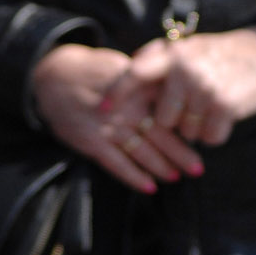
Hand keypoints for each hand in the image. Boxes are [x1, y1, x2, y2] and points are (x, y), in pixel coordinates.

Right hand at [31, 43, 196, 193]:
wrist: (52, 75)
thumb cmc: (94, 72)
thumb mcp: (123, 67)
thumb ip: (148, 82)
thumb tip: (180, 92)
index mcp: (136, 88)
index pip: (168, 109)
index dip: (187, 125)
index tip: (203, 137)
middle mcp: (126, 108)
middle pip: (160, 134)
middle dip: (181, 153)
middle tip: (198, 168)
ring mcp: (109, 126)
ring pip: (142, 151)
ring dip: (162, 167)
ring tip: (177, 177)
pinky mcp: (92, 141)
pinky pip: (118, 164)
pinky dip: (134, 177)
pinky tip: (150, 187)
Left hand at [99, 20, 255, 147]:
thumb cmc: (218, 56)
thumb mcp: (187, 48)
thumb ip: (158, 58)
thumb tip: (128, 67)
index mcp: (172, 55)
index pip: (135, 73)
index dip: (117, 93)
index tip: (101, 111)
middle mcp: (185, 70)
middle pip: (163, 119)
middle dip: (175, 121)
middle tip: (192, 108)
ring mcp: (205, 89)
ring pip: (187, 132)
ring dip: (198, 128)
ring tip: (210, 108)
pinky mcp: (225, 106)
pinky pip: (210, 138)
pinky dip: (216, 133)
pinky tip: (223, 116)